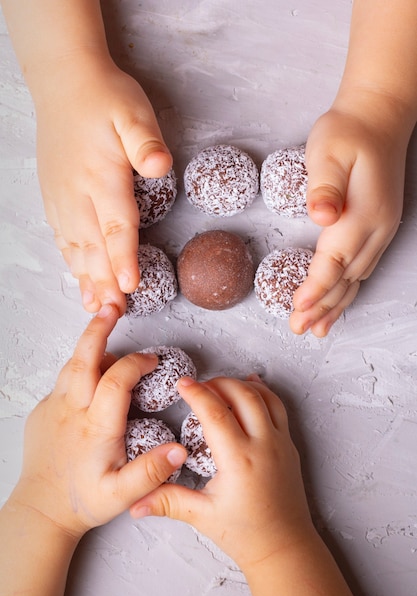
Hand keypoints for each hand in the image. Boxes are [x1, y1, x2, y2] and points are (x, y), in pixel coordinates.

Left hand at [12, 304, 186, 538]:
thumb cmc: (83, 501)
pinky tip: (92, 372)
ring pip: (72, 365)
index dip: (136, 363)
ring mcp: (54, 408)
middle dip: (99, 330)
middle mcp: (72, 411)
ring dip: (89, 344)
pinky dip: (79, 367)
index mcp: (95, 427)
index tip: (152, 361)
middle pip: (84, 358)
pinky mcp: (43, 412)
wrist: (41, 510)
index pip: (116, 380)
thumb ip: (152, 471)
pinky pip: (63, 381)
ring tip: (104, 327)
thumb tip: (180, 449)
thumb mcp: (122, 494)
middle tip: (112, 308)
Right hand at [36, 55, 171, 313]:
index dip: (123, 259)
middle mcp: (78, 194)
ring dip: (86, 280)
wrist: (64, 84)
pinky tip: (78, 279)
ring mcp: (62, 198)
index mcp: (102, 177)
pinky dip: (71, 262)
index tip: (130, 287)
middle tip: (115, 315)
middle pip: (94, 247)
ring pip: (75, 247)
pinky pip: (62, 238)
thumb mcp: (133, 111)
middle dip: (105, 283)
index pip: (116, 226)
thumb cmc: (105, 98)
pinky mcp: (55, 198)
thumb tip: (160, 165)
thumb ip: (145, 142)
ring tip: (95, 308)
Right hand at [130, 375, 311, 571]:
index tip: (182, 384)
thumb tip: (135, 503)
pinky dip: (263, 394)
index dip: (197, 393)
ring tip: (220, 387)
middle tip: (198, 386)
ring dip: (241, 385)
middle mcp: (264, 445)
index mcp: (240, 460)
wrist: (284, 548)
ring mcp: (281, 444)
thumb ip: (167, 502)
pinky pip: (279, 408)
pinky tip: (251, 388)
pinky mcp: (289, 447)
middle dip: (218, 383)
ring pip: (264, 397)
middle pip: (242, 395)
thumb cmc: (246, 534)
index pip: (215, 413)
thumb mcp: (202, 516)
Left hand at [290, 106, 407, 336]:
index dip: (315, 287)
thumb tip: (322, 215)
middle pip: (345, 278)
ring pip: (355, 279)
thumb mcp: (328, 150)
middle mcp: (376, 228)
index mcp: (362, 213)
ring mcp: (381, 231)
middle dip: (320, 306)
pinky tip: (337, 303)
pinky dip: (346, 291)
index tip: (297, 308)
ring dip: (334, 305)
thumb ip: (323, 185)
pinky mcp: (378, 229)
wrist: (378, 120)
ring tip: (315, 329)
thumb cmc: (347, 134)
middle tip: (296, 329)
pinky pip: (361, 269)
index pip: (334, 260)